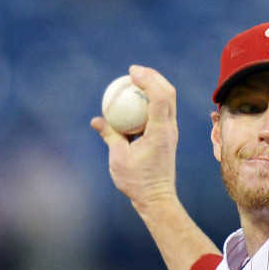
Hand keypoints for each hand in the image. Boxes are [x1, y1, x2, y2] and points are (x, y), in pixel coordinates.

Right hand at [91, 65, 179, 209]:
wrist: (157, 198)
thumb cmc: (137, 182)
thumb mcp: (118, 158)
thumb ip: (110, 135)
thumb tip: (97, 120)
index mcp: (160, 132)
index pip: (159, 98)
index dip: (147, 80)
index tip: (131, 72)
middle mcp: (169, 129)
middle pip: (169, 93)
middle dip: (154, 76)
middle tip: (134, 70)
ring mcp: (171, 132)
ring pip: (168, 101)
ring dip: (155, 86)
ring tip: (136, 78)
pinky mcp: (168, 136)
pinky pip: (162, 111)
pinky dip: (151, 100)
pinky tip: (135, 99)